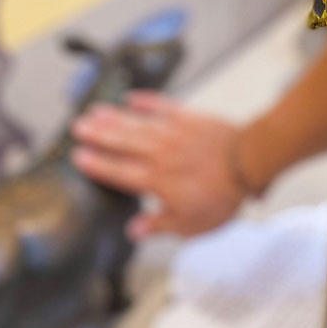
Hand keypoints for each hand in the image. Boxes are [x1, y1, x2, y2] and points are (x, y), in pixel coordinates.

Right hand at [70, 92, 244, 237]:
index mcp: (157, 180)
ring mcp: (174, 132)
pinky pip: (163, 106)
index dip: (98, 165)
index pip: (120, 172)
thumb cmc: (222, 195)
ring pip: (137, 123)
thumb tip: (133, 230)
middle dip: (98, 135)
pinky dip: (146, 101)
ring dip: (114, 117)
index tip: (78, 157)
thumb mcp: (190, 225)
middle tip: (77, 127)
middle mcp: (160, 154)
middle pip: (123, 142)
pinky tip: (131, 97)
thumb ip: (159, 225)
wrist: (249, 163)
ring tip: (94, 111)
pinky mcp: (189, 117)